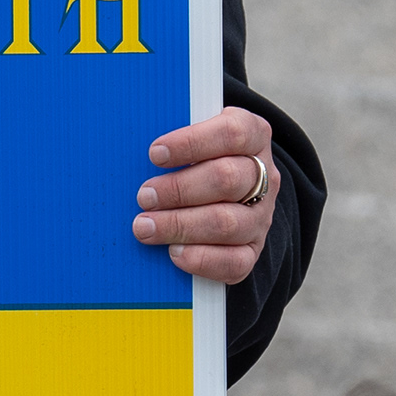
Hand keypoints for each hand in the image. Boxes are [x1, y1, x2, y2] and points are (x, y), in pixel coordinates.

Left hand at [137, 107, 279, 286]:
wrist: (225, 194)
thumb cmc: (199, 160)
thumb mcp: (195, 140)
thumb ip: (177, 142)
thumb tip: (131, 152)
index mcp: (254, 136)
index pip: (232, 133)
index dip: (192, 143)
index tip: (155, 153)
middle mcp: (264, 177)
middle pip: (227, 179)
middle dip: (179, 189)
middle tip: (144, 196)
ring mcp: (260, 217)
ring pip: (227, 223)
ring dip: (180, 225)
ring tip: (144, 227)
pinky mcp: (252, 251)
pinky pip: (234, 262)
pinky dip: (200, 259)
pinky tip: (173, 253)